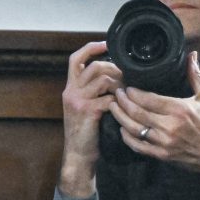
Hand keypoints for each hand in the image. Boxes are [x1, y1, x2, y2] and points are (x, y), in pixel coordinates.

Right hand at [59, 39, 119, 196]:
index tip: (106, 44)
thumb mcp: (84, 109)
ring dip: (120, 84)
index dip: (91, 48)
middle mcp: (71, 91)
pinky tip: (125, 107)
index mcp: (70, 88)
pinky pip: (109, 98)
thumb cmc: (87, 134)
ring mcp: (78, 100)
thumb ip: (92, 93)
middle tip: (128, 77)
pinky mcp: (87, 111)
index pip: (76, 59)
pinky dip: (120, 101)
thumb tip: (115, 80)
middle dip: (115, 68)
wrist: (78, 155)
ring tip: (128, 92)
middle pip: (94, 66)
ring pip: (103, 79)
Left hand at [112, 53, 199, 188]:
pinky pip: (137, 145)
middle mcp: (170, 126)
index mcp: (179, 109)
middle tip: (116, 93)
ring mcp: (164, 142)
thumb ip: (195, 76)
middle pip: (135, 111)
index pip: (146, 98)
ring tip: (113, 106)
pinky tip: (122, 128)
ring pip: (132, 128)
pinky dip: (126, 136)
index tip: (126, 86)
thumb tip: (191, 55)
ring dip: (119, 116)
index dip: (132, 92)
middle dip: (121, 101)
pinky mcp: (162, 155)